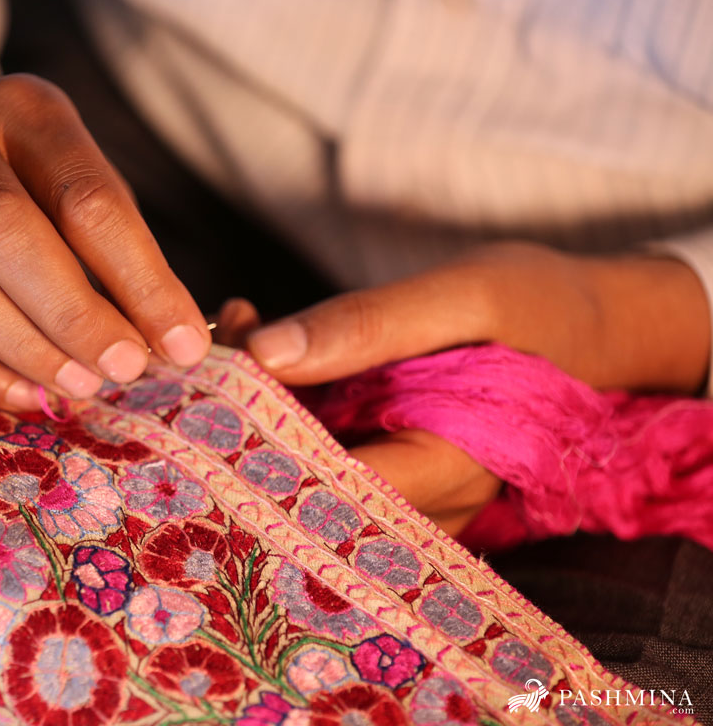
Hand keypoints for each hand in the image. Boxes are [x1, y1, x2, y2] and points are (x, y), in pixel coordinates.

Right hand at [0, 38, 209, 410]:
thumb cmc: (22, 179)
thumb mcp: (73, 182)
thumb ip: (115, 253)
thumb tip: (165, 344)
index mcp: (22, 108)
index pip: (86, 195)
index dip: (140, 277)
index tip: (183, 343)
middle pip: (1, 225)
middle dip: (71, 310)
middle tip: (124, 368)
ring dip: (19, 343)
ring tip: (79, 386)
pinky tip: (21, 395)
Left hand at [216, 242, 710, 532]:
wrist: (591, 325)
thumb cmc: (542, 308)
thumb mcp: (465, 297)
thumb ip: (369, 325)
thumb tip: (267, 351)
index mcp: (444, 470)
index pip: (322, 491)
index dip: (251, 448)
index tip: (204, 392)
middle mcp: (419, 498)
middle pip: (300, 482)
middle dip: (242, 416)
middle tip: (212, 345)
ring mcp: (403, 483)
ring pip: (303, 461)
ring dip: (258, 399)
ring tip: (235, 329)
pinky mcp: (390, 455)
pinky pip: (323, 438)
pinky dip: (287, 392)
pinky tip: (262, 337)